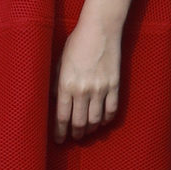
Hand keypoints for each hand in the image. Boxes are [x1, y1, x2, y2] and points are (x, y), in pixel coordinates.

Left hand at [54, 17, 121, 142]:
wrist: (100, 29)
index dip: (60, 131)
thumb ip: (57, 84)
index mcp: (66, 84)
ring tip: (86, 132)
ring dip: (90, 130)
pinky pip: (111, 110)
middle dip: (75, 133)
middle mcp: (83, 90)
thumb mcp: (59, 62)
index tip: (58, 139)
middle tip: (73, 137)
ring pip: (95, 120)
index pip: (62, 116)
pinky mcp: (114, 85)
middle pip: (79, 122)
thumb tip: (55, 102)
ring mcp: (101, 89)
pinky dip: (106, 120)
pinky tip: (102, 122)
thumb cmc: (76, 43)